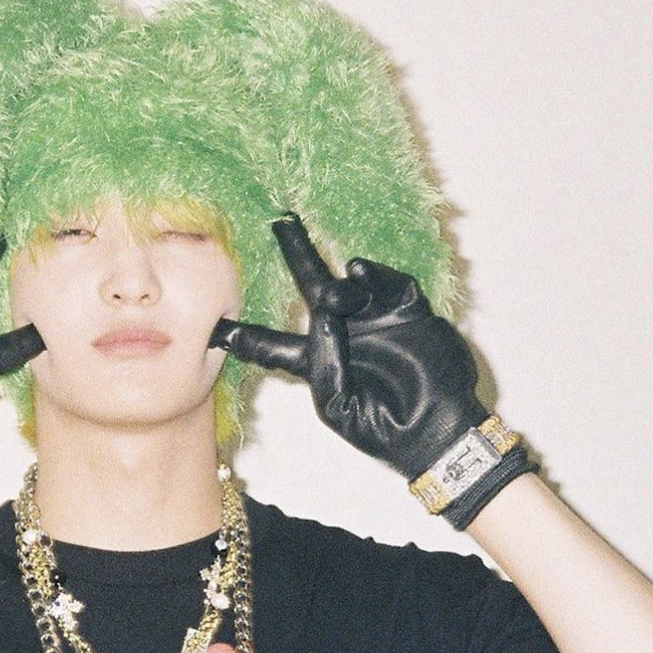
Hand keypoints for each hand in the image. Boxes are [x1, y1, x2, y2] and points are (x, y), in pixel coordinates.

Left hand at [210, 215, 486, 479]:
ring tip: (341, 299)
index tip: (214, 326)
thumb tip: (326, 320)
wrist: (437, 430)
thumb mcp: (340, 409)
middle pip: (313, 289)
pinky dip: (376, 275)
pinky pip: (391, 284)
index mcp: (318, 362)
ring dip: (341, 289)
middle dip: (297, 254)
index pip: (273, 345)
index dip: (246, 336)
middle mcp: (344, 332)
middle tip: (280, 222)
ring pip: (350, 287)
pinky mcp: (408, 312)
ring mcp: (376, 319)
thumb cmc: (385, 430)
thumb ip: (326, 369)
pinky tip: (360, 270)